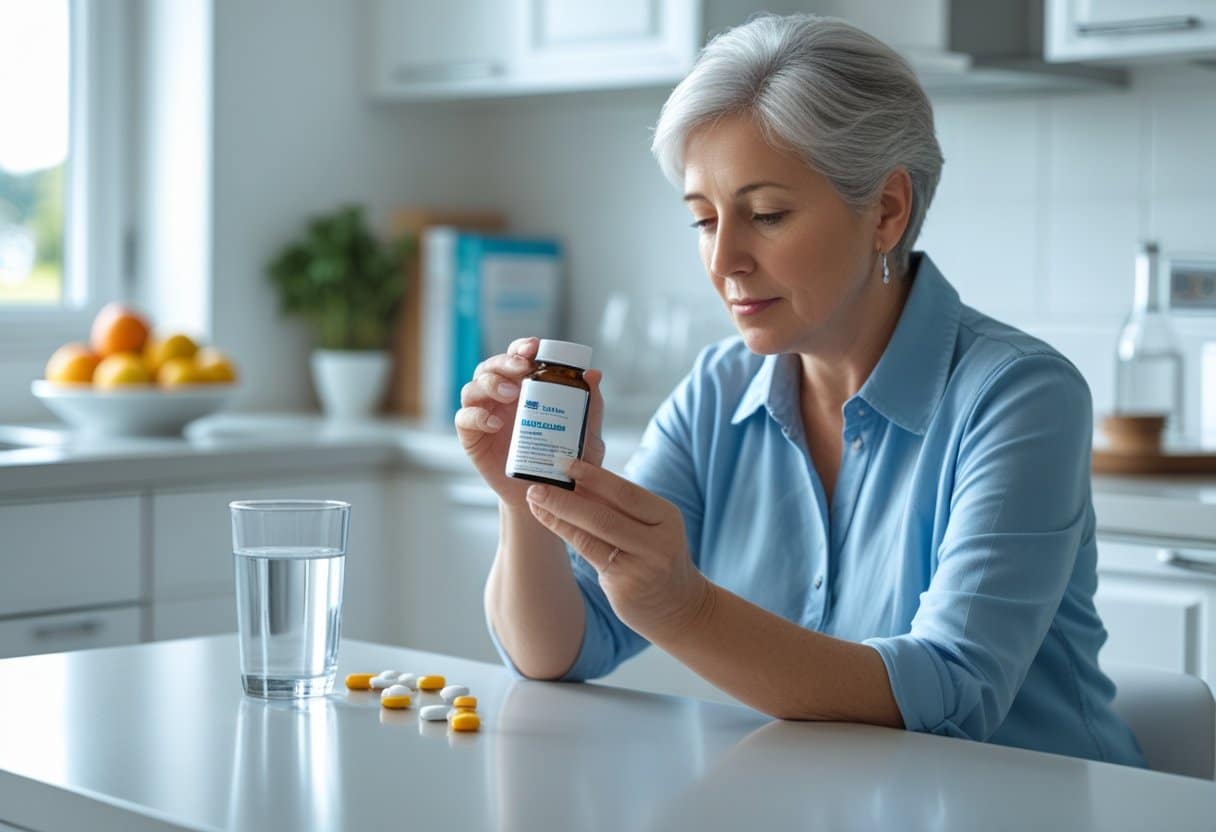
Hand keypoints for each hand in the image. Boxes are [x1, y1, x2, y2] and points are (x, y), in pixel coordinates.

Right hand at [455, 337, 606, 509]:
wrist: (547, 496)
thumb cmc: (565, 463)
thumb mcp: (586, 435)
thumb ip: (591, 407)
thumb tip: (595, 374)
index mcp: (525, 388)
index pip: (517, 358)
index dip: (521, 347)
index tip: (534, 347)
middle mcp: (500, 397)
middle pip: (491, 367)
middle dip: (504, 362)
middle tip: (521, 368)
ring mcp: (484, 415)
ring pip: (473, 387)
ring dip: (490, 384)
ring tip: (510, 393)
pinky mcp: (472, 438)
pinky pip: (464, 419)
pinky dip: (476, 416)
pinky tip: (495, 423)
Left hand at [523, 458, 711, 641]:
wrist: (679, 607)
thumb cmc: (656, 557)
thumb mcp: (650, 527)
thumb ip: (620, 507)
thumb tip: (576, 478)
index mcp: (667, 517)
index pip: (625, 492)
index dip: (593, 476)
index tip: (563, 462)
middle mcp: (658, 542)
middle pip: (605, 514)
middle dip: (566, 496)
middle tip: (536, 484)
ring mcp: (642, 567)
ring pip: (592, 534)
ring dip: (558, 514)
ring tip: (534, 499)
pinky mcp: (625, 587)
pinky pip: (589, 554)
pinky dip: (565, 533)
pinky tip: (548, 521)